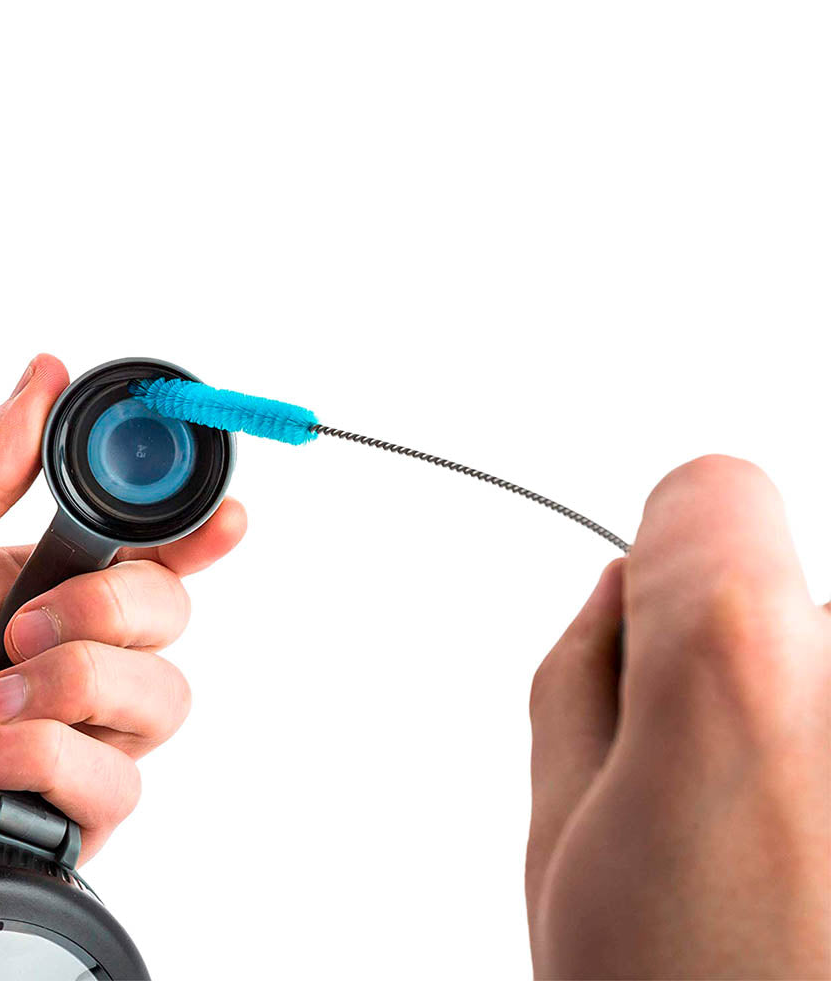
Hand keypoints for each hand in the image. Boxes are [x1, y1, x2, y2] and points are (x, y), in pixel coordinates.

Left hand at [0, 355, 246, 862]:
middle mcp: (55, 657)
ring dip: (74, 693)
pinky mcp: (54, 818)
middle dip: (113, 616)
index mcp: (23, 585)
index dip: (195, 533)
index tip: (223, 518)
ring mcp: (62, 737)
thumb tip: (42, 378)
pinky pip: (118, 789)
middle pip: (170, 619)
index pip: (142, 549)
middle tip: (24, 631)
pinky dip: (48, 767)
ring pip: (163, 702)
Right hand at [527, 455, 829, 978]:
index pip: (710, 490)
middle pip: (787, 588)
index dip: (665, 553)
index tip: (654, 612)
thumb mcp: (560, 845)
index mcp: (739, 670)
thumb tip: (616, 604)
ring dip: (809, 732)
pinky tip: (823, 876)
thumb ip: (577, 682)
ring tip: (792, 874)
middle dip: (735, 660)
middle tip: (714, 803)